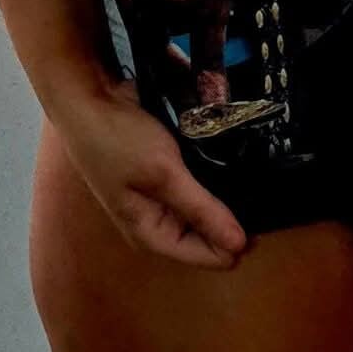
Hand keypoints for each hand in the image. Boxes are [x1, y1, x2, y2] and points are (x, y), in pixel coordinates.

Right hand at [53, 75, 249, 269]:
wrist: (89, 95)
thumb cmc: (117, 139)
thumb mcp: (163, 175)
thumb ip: (201, 210)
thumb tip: (239, 246)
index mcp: (150, 233)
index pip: (205, 256)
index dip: (234, 241)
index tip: (262, 221)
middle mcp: (155, 219)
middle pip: (206, 232)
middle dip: (231, 217)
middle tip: (263, 198)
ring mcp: (159, 193)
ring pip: (204, 206)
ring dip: (225, 195)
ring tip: (251, 181)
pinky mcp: (164, 170)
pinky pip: (198, 182)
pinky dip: (214, 175)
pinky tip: (233, 162)